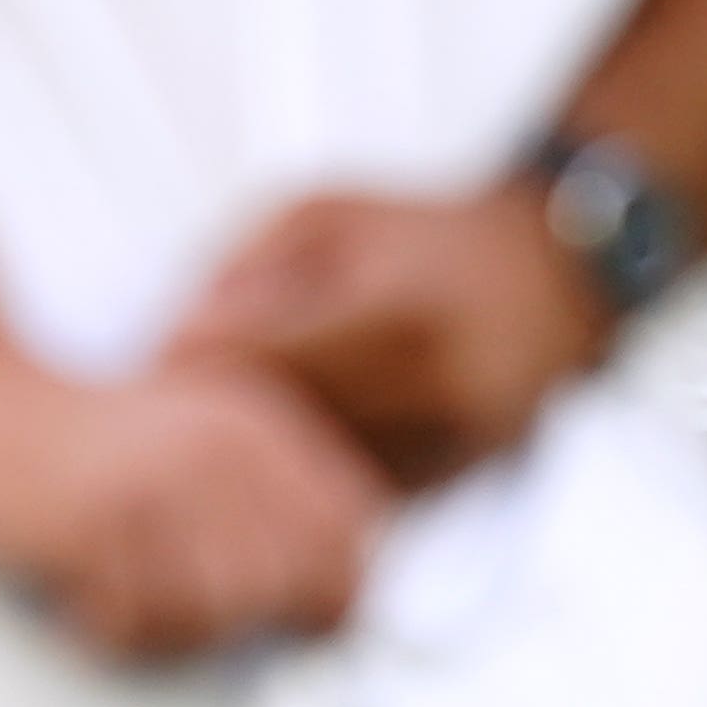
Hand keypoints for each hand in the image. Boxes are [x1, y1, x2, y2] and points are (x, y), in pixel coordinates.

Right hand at [0, 345, 385, 661]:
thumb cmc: (92, 441)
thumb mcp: (203, 439)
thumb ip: (273, 499)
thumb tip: (335, 602)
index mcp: (263, 426)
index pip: (354, 538)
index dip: (327, 595)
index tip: (275, 614)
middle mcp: (225, 448)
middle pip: (292, 590)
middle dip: (239, 621)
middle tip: (176, 606)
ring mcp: (162, 482)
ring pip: (219, 615)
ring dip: (167, 630)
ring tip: (125, 599)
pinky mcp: (98, 519)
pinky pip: (139, 622)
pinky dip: (110, 628)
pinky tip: (84, 594)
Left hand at [162, 186, 608, 490]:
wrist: (551, 274)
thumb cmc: (424, 233)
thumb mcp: (325, 212)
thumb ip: (246, 263)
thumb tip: (175, 329)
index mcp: (400, 311)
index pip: (277, 356)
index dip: (205, 362)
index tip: (154, 361)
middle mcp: (436, 387)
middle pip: (294, 427)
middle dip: (222, 419)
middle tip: (163, 409)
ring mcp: (453, 444)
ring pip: (324, 475)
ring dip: (263, 459)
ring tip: (212, 431)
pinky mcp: (458, 480)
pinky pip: (361, 494)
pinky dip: (314, 476)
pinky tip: (277, 451)